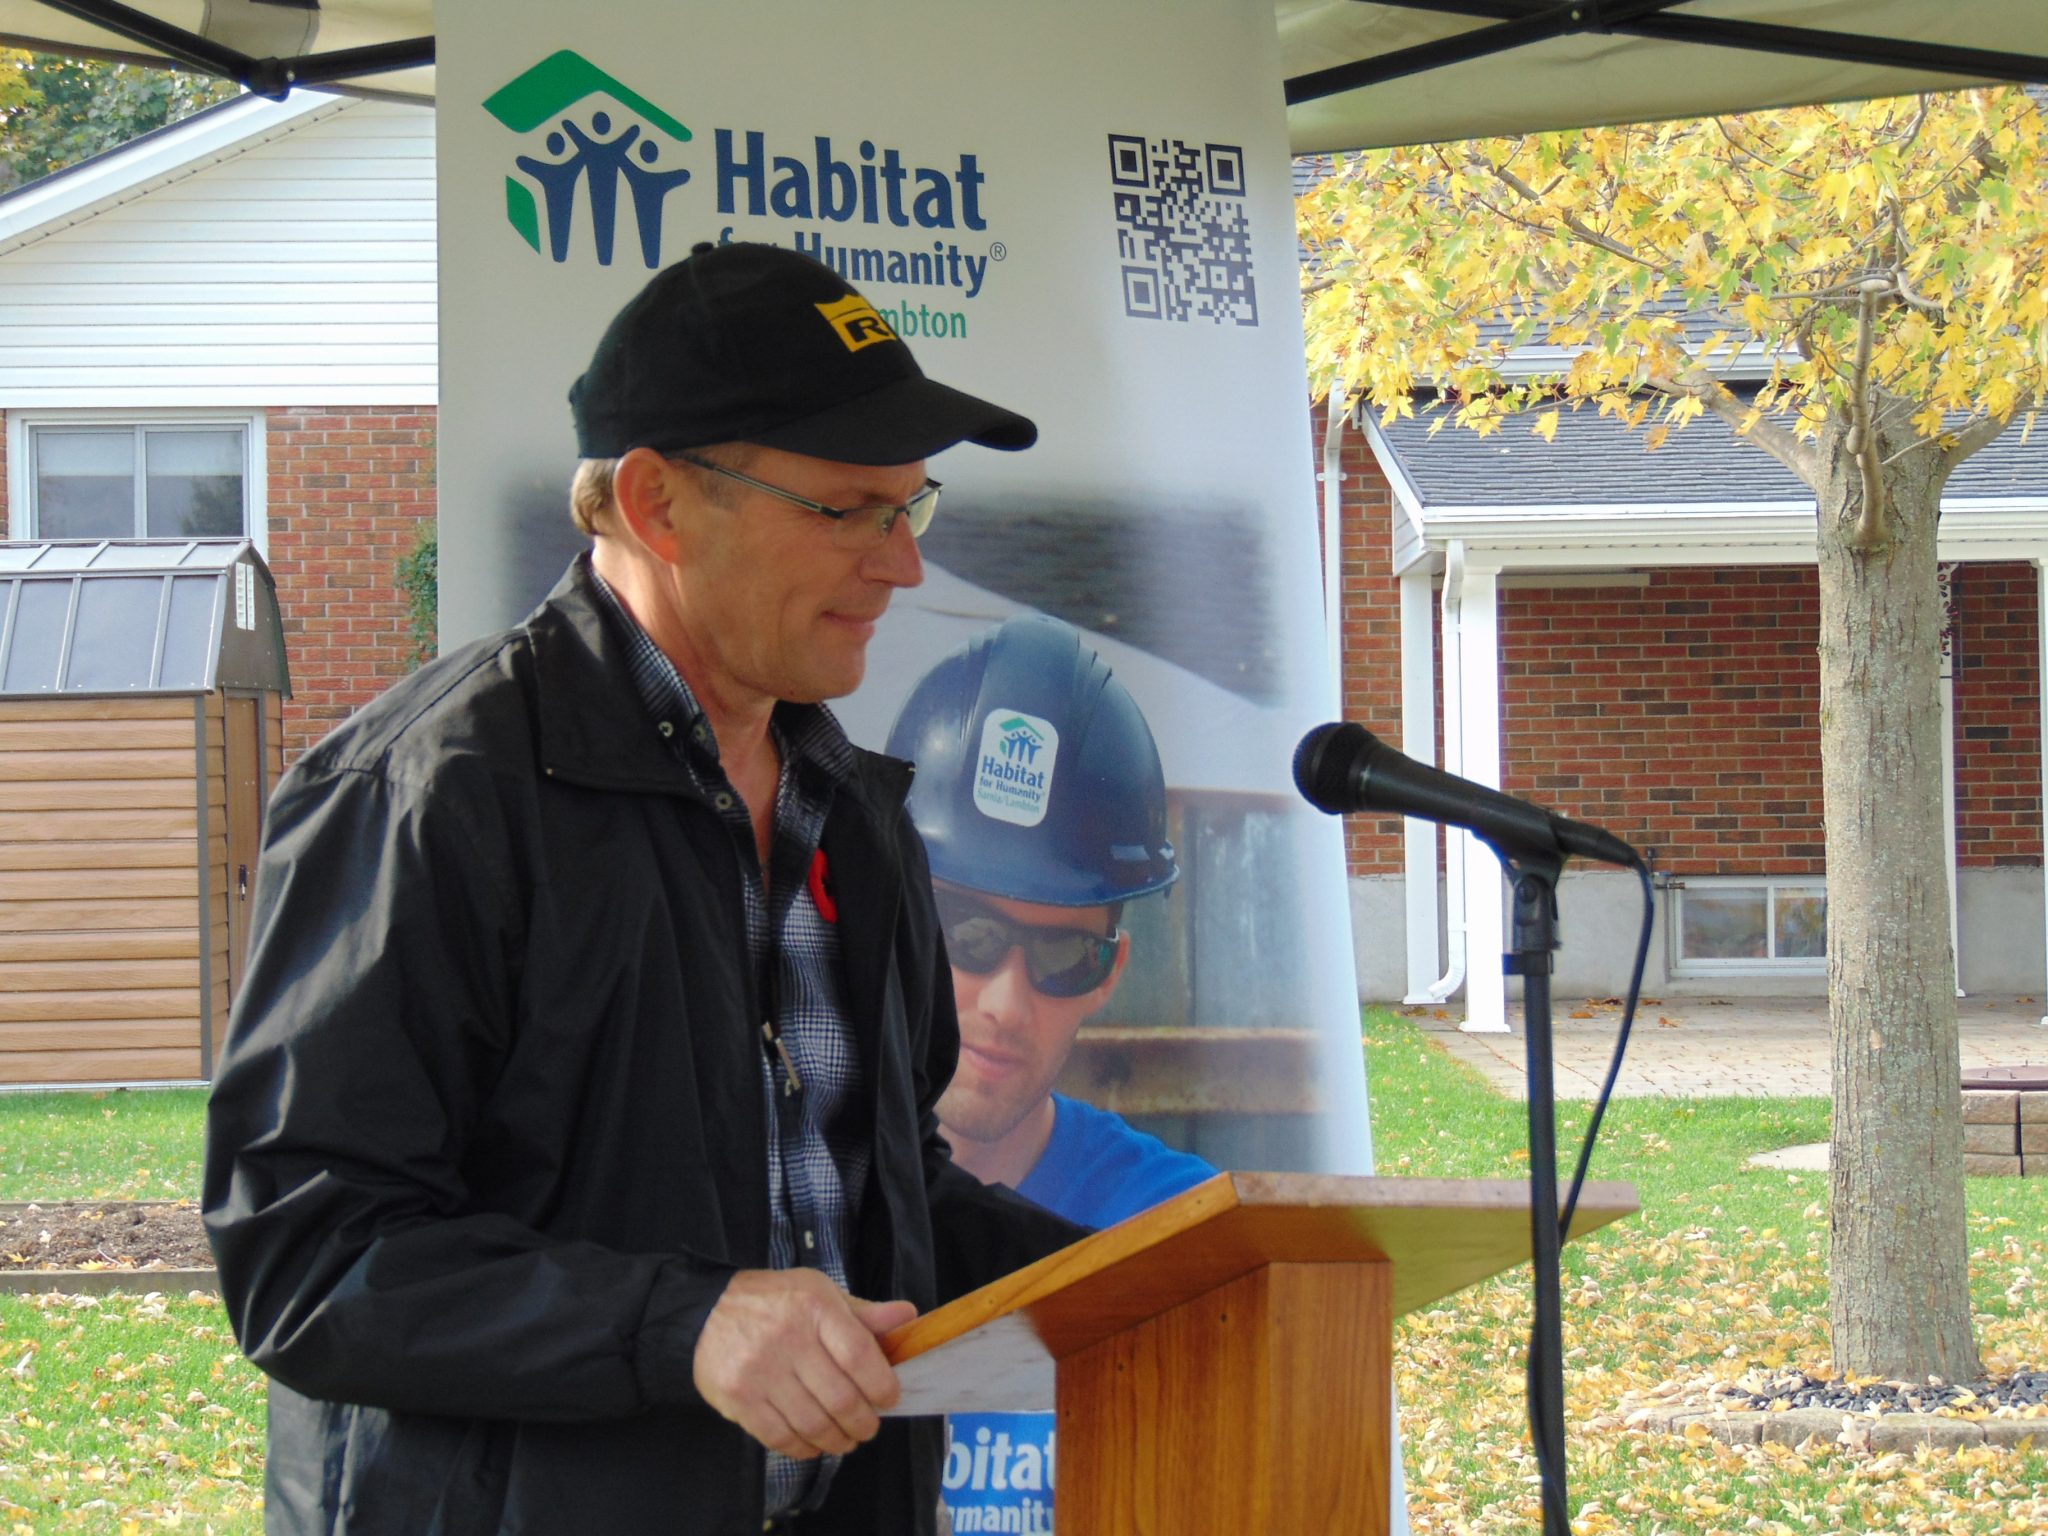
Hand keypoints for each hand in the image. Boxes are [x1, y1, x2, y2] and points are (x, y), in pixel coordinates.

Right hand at [692, 1268, 918, 1458]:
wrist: (706, 1312)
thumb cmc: (775, 1302)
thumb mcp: (820, 1293)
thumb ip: (863, 1313)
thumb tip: (907, 1316)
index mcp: (815, 1308)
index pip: (860, 1356)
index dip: (882, 1386)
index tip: (889, 1398)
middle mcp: (787, 1339)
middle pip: (840, 1398)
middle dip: (863, 1422)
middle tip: (868, 1427)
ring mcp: (760, 1372)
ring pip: (813, 1424)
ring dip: (837, 1440)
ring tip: (845, 1440)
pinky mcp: (739, 1398)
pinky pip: (780, 1437)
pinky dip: (804, 1448)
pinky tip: (814, 1444)